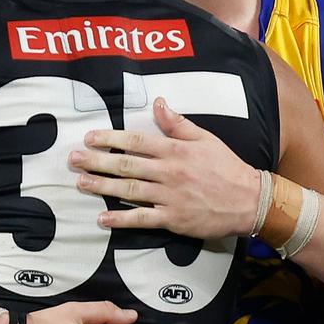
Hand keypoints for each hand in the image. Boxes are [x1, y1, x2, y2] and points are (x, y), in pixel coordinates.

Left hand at [69, 97, 259, 237]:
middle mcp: (169, 172)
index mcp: (175, 150)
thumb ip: (178, 123)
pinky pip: (142, 219)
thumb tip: (158, 104)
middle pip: (126, 165)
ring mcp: (170, 196)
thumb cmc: (227, 167)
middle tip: (73, 160)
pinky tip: (103, 218)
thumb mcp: (205, 138)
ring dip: (102, 187)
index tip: (90, 138)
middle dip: (97, 162)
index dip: (110, 139)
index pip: (136, 142)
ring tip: (81, 183)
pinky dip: (122, 219)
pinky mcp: (173, 218)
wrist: (249, 200)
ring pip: (129, 190)